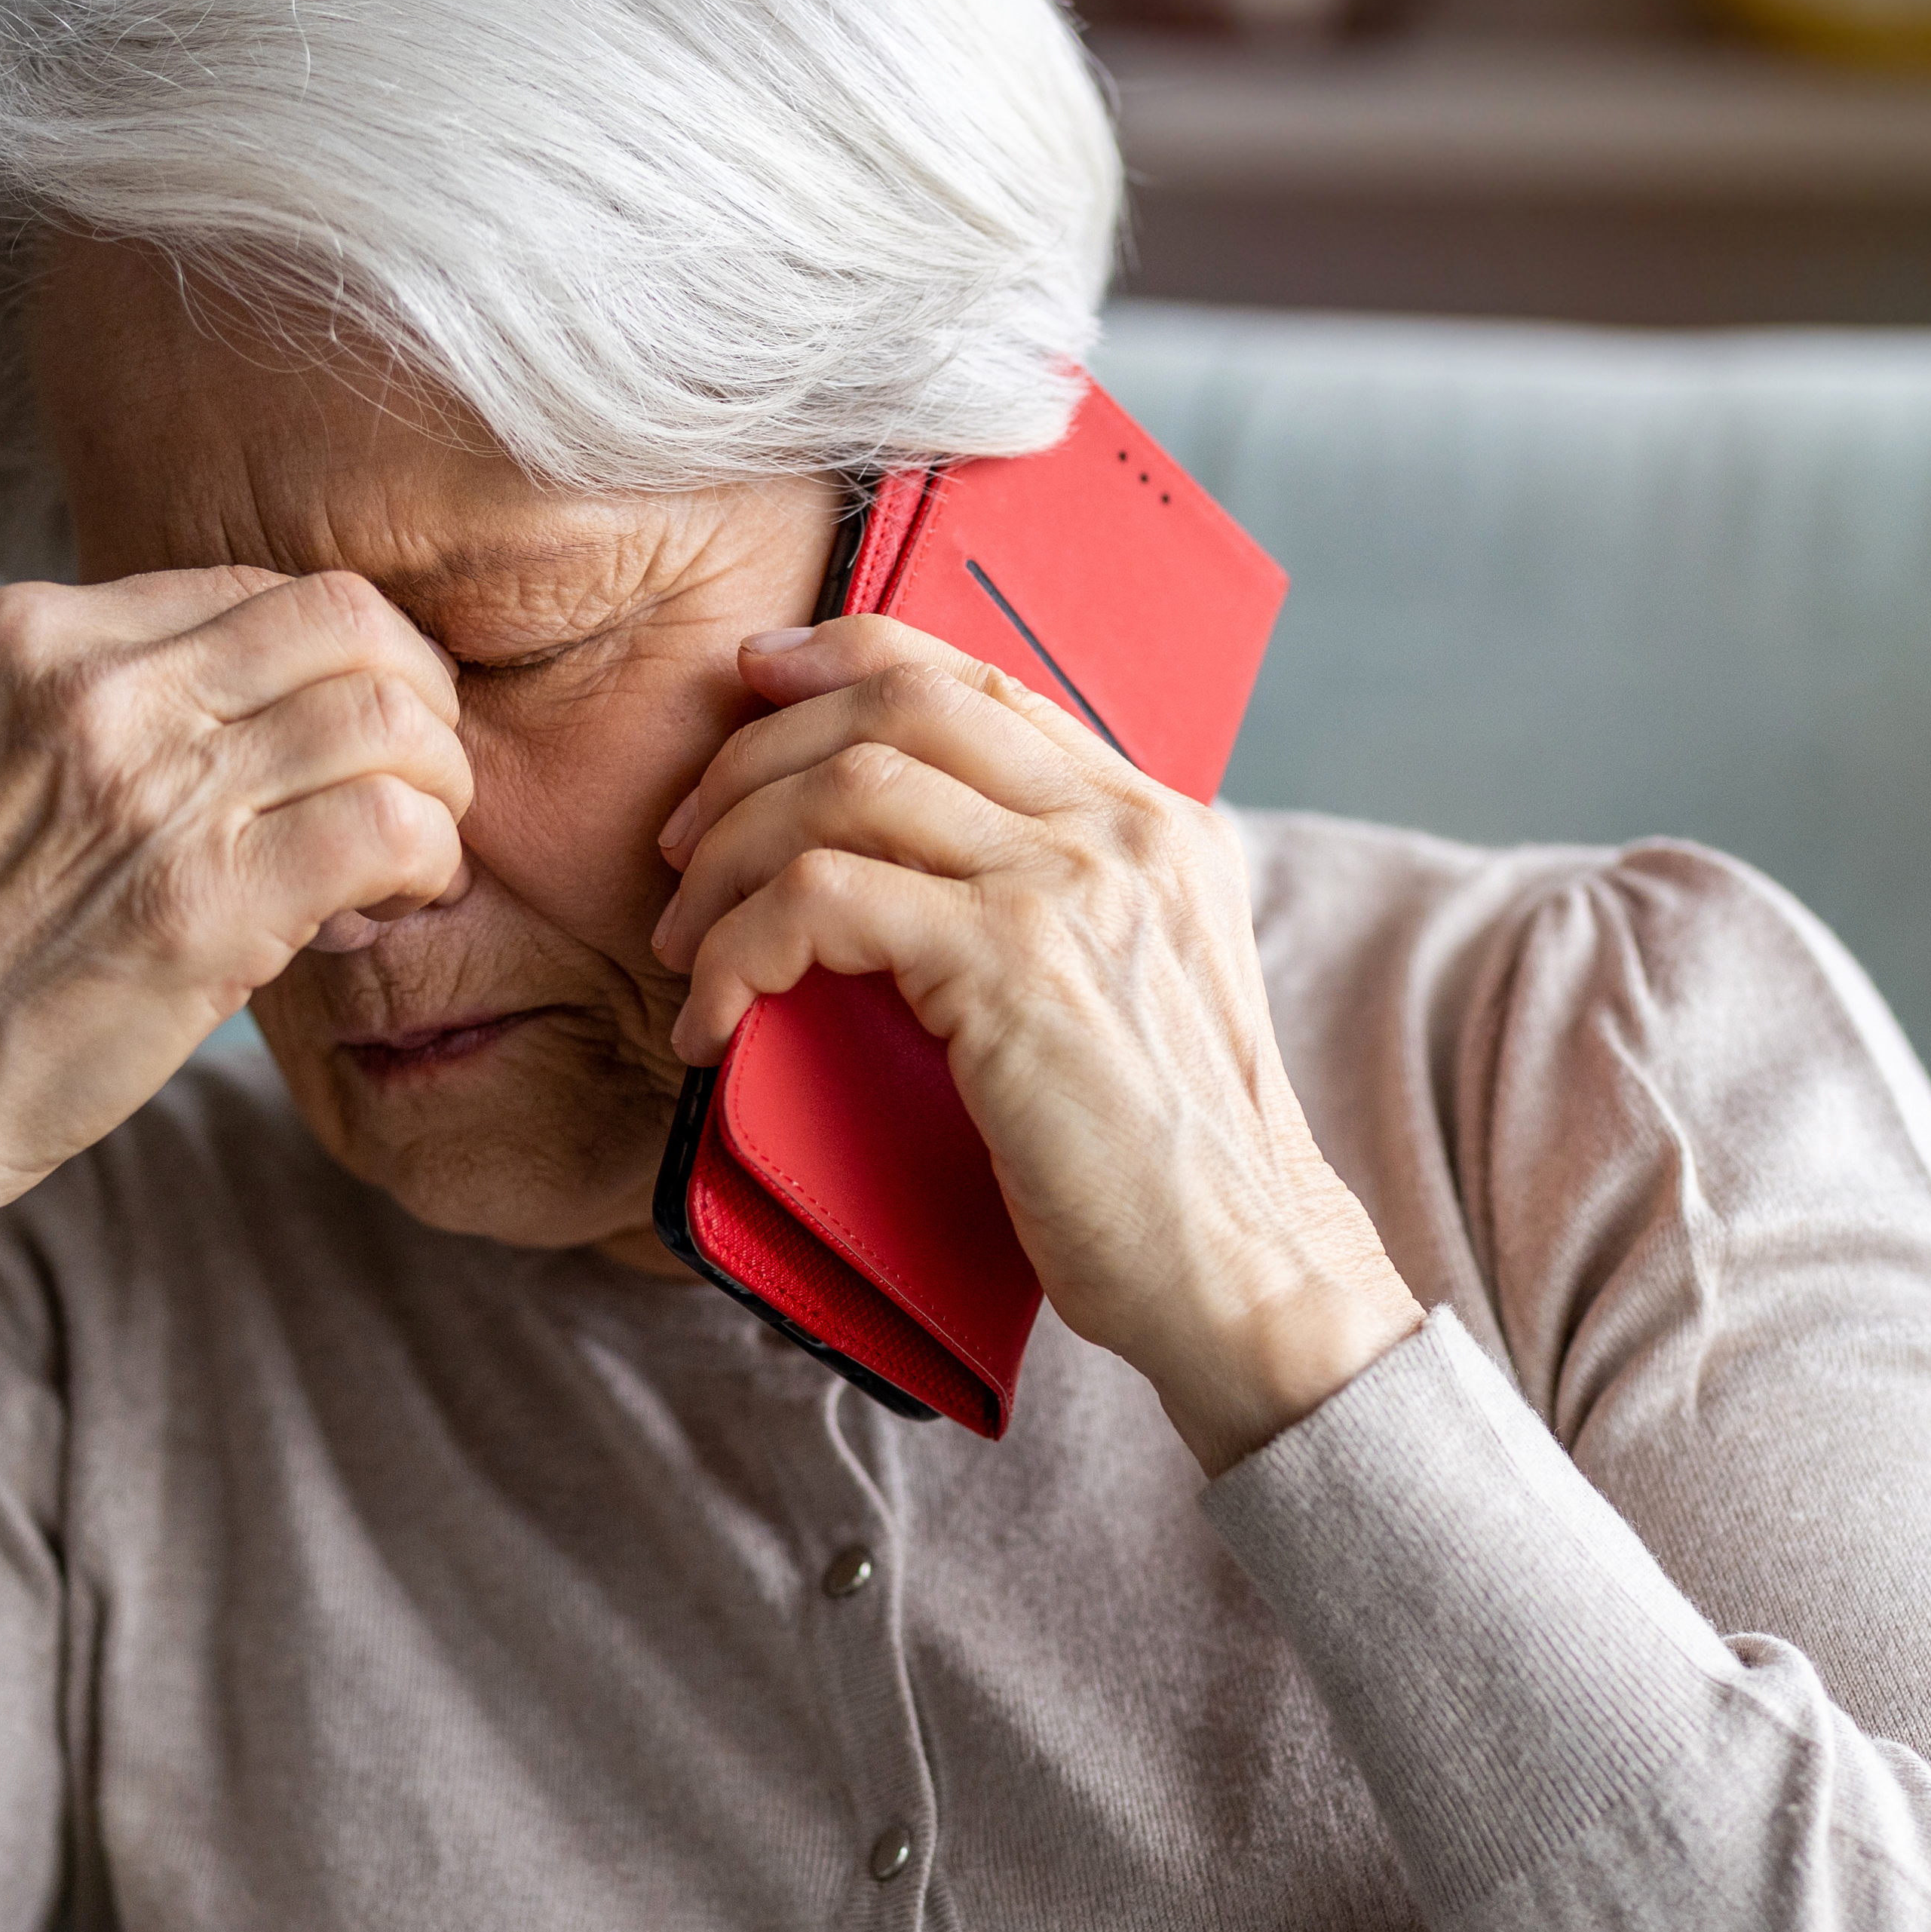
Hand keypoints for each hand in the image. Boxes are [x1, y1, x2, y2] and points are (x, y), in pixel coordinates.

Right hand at [0, 567, 470, 1327]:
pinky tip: (393, 905)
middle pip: (345, 619)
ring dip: (437, 786)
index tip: (353, 732)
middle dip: (417, 696)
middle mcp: (90, 686)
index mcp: (28, 634)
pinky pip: (391, 827)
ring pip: (387, 716)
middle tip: (420, 779)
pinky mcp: (204, 901)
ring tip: (414, 854)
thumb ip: (111, 712)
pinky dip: (427, 861)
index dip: (341, 657)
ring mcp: (149, 788)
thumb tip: (286, 706)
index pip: (257, 585)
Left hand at [651, 618, 1417, 1471]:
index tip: (755, 689)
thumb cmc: (1167, 1168)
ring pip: (844, 787)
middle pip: (897, 704)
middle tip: (684, 842)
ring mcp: (1072, 885)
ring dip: (727, 860)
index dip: (844, 661)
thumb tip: (905, 871)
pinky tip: (716, 1019)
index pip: (977, 680)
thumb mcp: (1134, 991)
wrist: (1246, 1270)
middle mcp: (1122, 826)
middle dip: (756, 755)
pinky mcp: (1011, 964)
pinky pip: (819, 896)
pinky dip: (736, 949)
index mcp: (1156, 820)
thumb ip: (1057, 905)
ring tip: (684, 947)